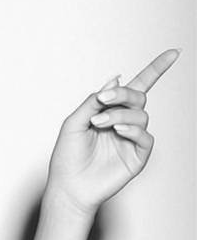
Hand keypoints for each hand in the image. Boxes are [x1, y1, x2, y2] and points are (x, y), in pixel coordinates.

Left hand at [45, 48, 180, 217]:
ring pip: (140, 115)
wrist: (68, 187)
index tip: (173, 52)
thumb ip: (93, 101)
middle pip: (138, 97)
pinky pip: (145, 137)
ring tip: (100, 124)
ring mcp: (131, 140)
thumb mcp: (74, 122)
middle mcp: (124, 123)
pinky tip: (117, 131)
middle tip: (103, 99)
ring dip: (120, 114)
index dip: (156, 69)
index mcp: (110, 112)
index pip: (137, 87)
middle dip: (123, 94)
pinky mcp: (137, 156)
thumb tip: (115, 79)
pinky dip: (133, 130)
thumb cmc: (67, 157)